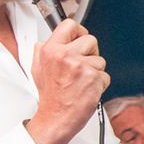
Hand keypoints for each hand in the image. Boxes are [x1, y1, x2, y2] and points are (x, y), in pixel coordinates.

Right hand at [29, 19, 107, 143]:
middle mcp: (66, 56)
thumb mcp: (37, 69)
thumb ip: (41, 51)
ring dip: (95, 71)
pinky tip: (87, 90)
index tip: (80, 38)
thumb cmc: (50, 97)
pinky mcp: (94, 79)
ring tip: (82, 82)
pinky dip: (100, 84)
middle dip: (90, 53)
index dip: (78, 31)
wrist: (56, 118)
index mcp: (51, 50)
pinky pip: (105, 75)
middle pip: (90, 40)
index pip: (70, 25)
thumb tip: (45, 41)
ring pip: (100, 60)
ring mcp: (81, 67)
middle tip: (82, 66)